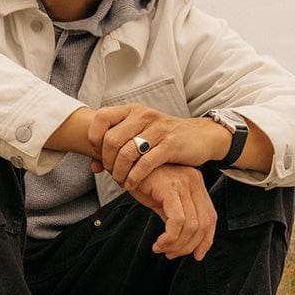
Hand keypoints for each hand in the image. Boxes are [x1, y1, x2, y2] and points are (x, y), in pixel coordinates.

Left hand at [88, 104, 228, 189]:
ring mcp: (158, 130)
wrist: (201, 137)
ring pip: (126, 153)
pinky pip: (145, 164)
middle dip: (108, 161)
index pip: (101, 117)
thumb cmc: (165, 139)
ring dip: (119, 172)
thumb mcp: (140, 135)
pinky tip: (133, 184)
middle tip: (112, 173)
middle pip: (111, 140)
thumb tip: (94, 166)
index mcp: (133, 110)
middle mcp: (144, 116)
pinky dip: (134, 177)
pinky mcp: (171, 145)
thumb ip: (116, 148)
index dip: (94, 137)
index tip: (99, 153)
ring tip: (122, 180)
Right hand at [127, 163, 216, 259]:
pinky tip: (159, 243)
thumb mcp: (162, 200)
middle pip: (203, 224)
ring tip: (161, 249)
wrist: (124, 163)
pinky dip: (170, 238)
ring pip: (191, 226)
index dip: (206, 240)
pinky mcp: (170, 187)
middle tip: (171, 254)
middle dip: (188, 246)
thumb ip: (175, 217)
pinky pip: (177, 221)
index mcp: (195, 184)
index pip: (211, 217)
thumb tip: (182, 241)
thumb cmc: (141, 180)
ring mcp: (183, 183)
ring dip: (176, 245)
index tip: (197, 255)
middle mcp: (194, 181)